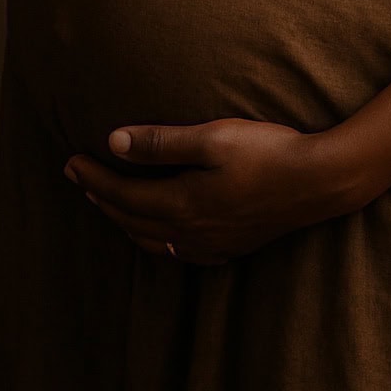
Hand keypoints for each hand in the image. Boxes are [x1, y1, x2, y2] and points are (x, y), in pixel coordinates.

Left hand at [63, 118, 360, 265]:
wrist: (319, 181)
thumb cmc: (268, 153)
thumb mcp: (213, 138)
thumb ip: (162, 143)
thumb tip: (114, 142)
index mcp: (182, 202)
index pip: (124, 192)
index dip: (94, 177)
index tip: (71, 162)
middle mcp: (191, 230)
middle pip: (133, 218)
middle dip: (102, 198)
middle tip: (79, 179)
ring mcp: (213, 242)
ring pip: (154, 239)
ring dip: (126, 221)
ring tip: (109, 206)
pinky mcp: (233, 245)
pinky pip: (182, 253)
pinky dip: (159, 243)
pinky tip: (162, 238)